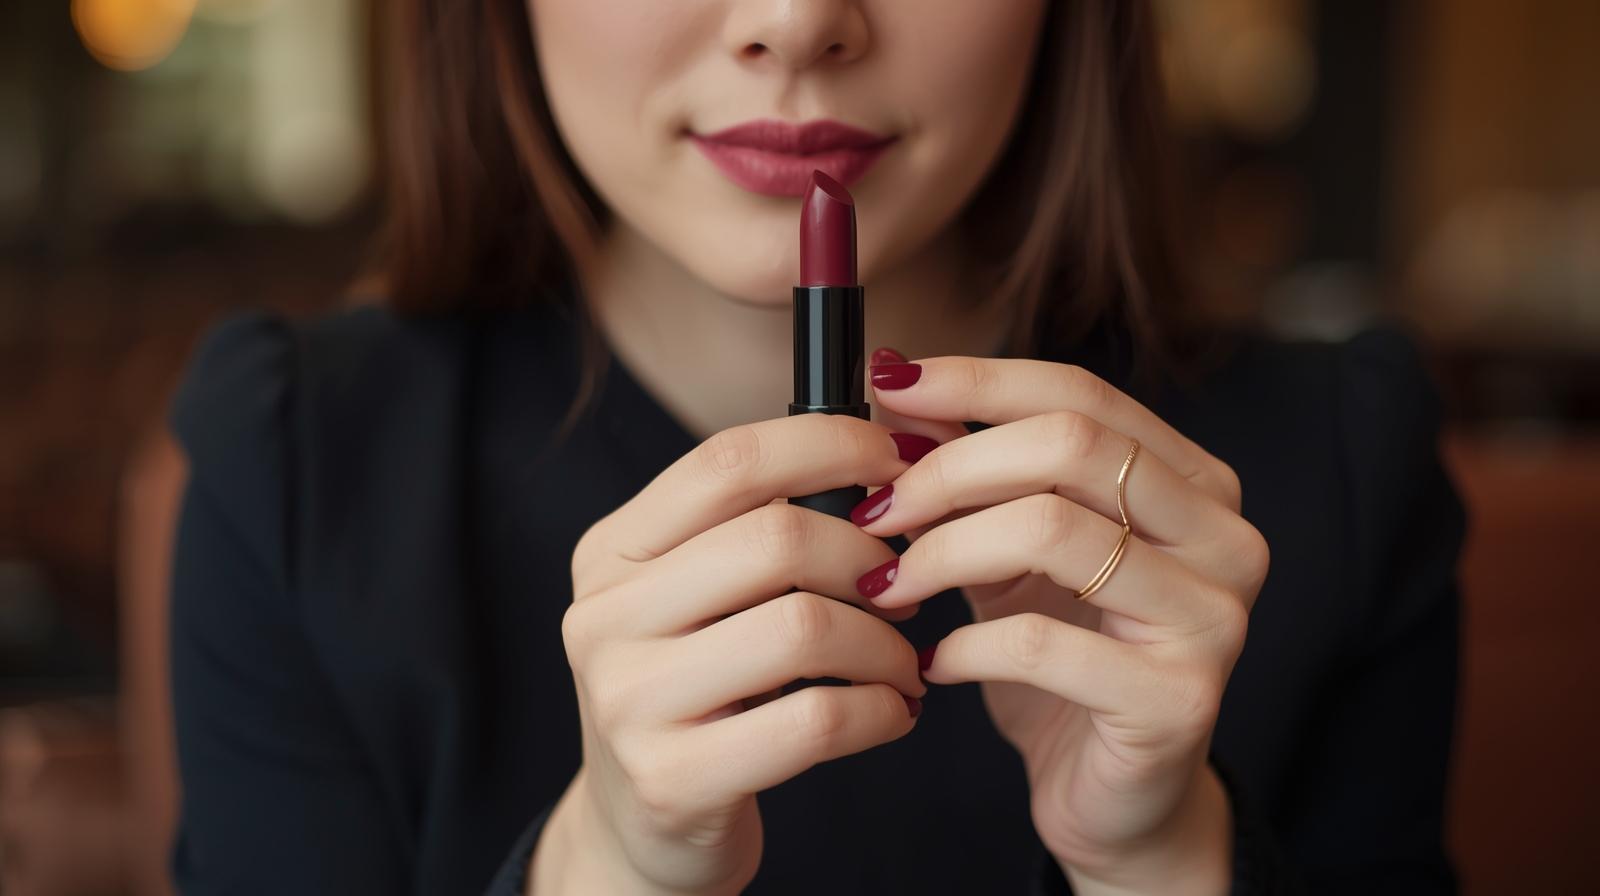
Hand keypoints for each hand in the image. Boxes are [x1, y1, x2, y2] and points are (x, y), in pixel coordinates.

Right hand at [537, 413, 927, 894]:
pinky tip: (891, 711)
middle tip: (905, 588)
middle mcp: (603, 617)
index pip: (728, 462)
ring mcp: (629, 700)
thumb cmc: (699, 693)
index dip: (830, 446)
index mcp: (611, 552)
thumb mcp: (697, 598)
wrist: (644, 827)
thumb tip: (884, 453)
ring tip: (903, 661)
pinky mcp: (672, 779)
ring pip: (804, 628)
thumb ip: (758, 525)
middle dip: (870, 558)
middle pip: (776, 540)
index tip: (900, 464)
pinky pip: (815, 720)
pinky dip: (880, 709)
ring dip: (884, 642)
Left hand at [858, 352, 1268, 893]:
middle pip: (1071, 445)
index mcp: (1195, 485)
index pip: (1081, 395)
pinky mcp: (1179, 698)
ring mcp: (1212, 618)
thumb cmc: (1062, 664)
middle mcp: (1224, 538)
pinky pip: (1040, 642)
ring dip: (943, 551)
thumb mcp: (1012, 556)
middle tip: (877, 510)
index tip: (885, 382)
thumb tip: (899, 390)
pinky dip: (964, 645)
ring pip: (1053, 530)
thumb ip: (974, 473)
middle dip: (951, 468)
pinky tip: (931, 661)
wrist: (1113, 801)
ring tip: (890, 586)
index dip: (977, 380)